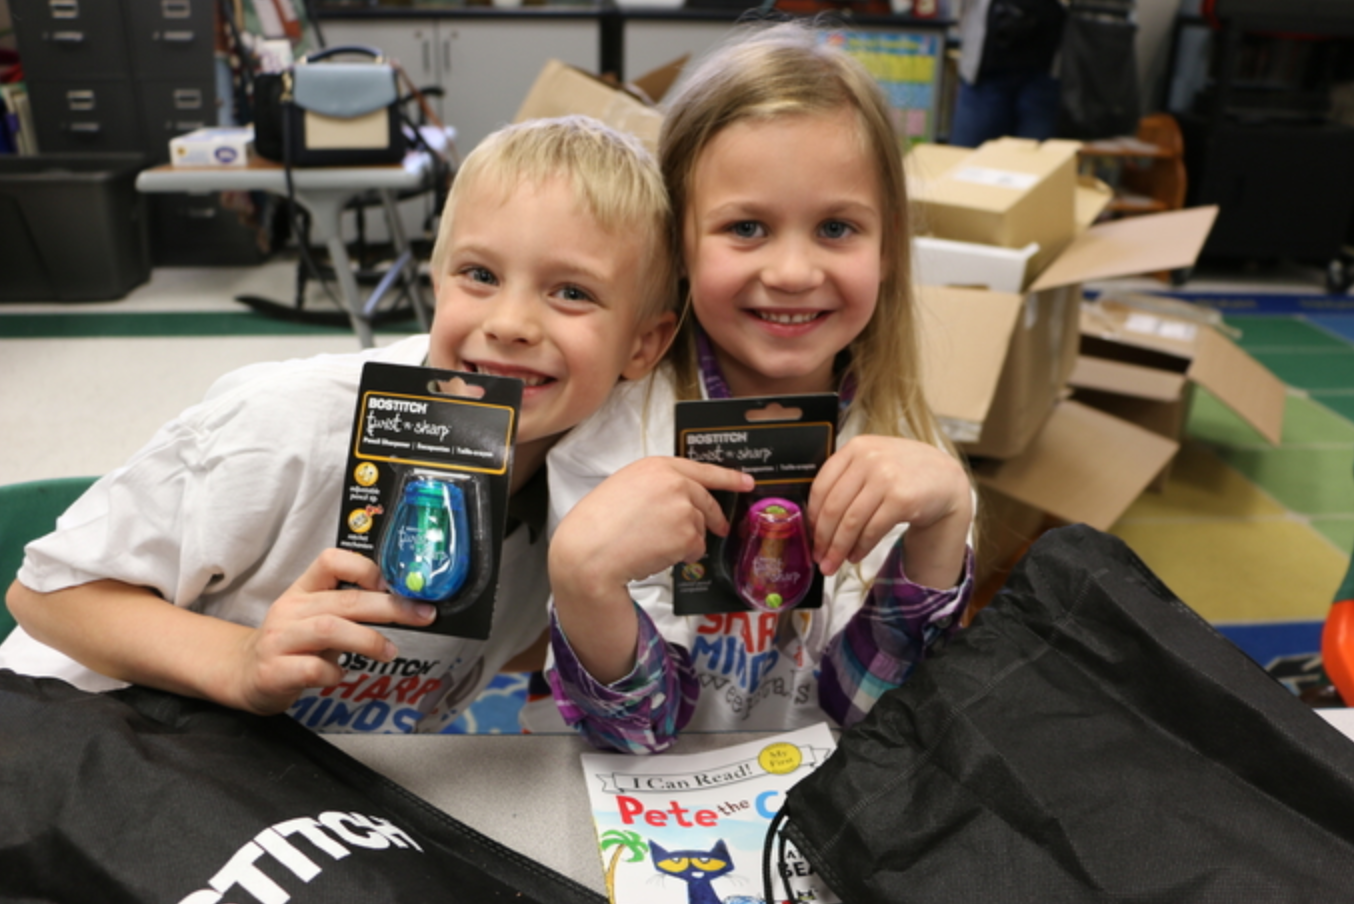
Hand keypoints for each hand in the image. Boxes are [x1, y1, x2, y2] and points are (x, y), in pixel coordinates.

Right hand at [225, 548, 435, 714]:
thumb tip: (405, 604)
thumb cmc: (295, 644)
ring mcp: (279, 640)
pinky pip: (313, 668)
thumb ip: (350, 607)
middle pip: (344, 600)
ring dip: (367, 640)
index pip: (331, 560)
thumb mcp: (317, 616)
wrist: (245, 674)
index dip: (365, 568)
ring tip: (389, 652)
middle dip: (390, 607)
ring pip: (329, 629)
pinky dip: (334, 673)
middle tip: (421, 615)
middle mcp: (290, 609)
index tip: (395, 585)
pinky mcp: (274, 671)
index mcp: (303, 589)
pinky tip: (339, 675)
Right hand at [550, 457, 753, 681]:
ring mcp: (683, 506)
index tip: (745, 481)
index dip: (727, 477)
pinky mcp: (687, 533)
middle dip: (715, 517)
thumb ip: (656, 488)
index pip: (701, 468)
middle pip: (706, 500)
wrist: (588, 551)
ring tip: (652, 545)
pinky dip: (681, 557)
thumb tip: (679, 503)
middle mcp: (674, 481)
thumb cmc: (596, 525)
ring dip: (685, 541)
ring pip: (700, 528)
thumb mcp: (624, 488)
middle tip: (720, 528)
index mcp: (655, 466)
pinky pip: (695, 549)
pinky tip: (656, 554)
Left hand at [808, 436, 971, 583]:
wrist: (946, 480)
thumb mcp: (873, 462)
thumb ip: (846, 479)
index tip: (809, 534)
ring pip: (851, 521)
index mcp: (856, 448)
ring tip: (833, 563)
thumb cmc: (904, 474)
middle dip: (822, 538)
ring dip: (838, 548)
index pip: (822, 486)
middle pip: (834, 507)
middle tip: (818, 557)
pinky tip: (855, 556)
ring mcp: (886, 477)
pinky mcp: (901, 499)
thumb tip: (815, 520)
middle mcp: (869, 458)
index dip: (812, 516)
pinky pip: (872, 530)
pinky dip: (860, 548)